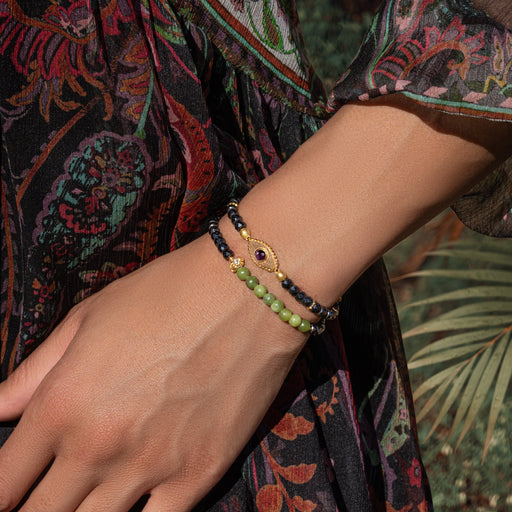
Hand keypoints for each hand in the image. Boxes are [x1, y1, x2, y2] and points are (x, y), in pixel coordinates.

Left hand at [0, 232, 306, 510]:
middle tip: (46, 495)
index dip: (0, 493)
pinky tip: (134, 506)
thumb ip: (35, 370)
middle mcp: (98, 446)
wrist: (247, 293)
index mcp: (62, 404)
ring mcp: (152, 467)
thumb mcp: (90, 316)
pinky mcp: (199, 474)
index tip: (12, 489)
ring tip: (86, 499)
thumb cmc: (166, 293)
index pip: (2, 482)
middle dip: (34, 509)